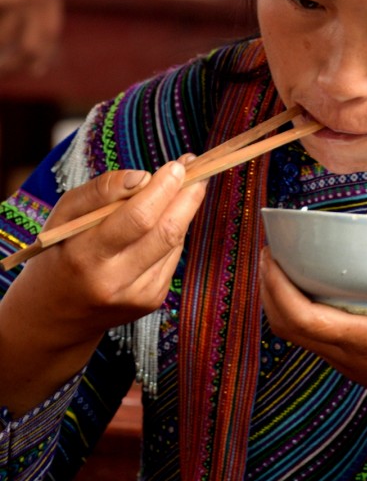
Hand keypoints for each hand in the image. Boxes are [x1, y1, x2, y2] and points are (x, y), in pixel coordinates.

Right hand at [0, 160, 204, 415]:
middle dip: (187, 195)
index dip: (163, 189)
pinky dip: (174, 230)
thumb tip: (143, 176)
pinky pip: (172, 255)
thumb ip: (100, 191)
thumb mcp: (63, 216)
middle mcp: (114, 281)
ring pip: (174, 242)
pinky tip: (168, 216)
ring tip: (188, 184)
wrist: (56, 316)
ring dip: (186, 209)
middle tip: (195, 168)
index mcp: (85, 256)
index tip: (177, 165)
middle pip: (165, 232)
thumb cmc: (59, 253)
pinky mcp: (151, 300)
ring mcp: (137, 295)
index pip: (137, 219)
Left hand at [260, 231, 366, 477]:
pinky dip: (303, 310)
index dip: (276, 286)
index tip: (270, 253)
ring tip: (286, 266)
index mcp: (360, 342)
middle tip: (271, 253)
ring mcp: (349, 361)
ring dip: (282, 301)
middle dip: (270, 289)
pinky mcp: (357, 361)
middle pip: (286, 325)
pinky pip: (315, 335)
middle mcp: (346, 354)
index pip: (299, 318)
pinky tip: (320, 288)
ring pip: (297, 334)